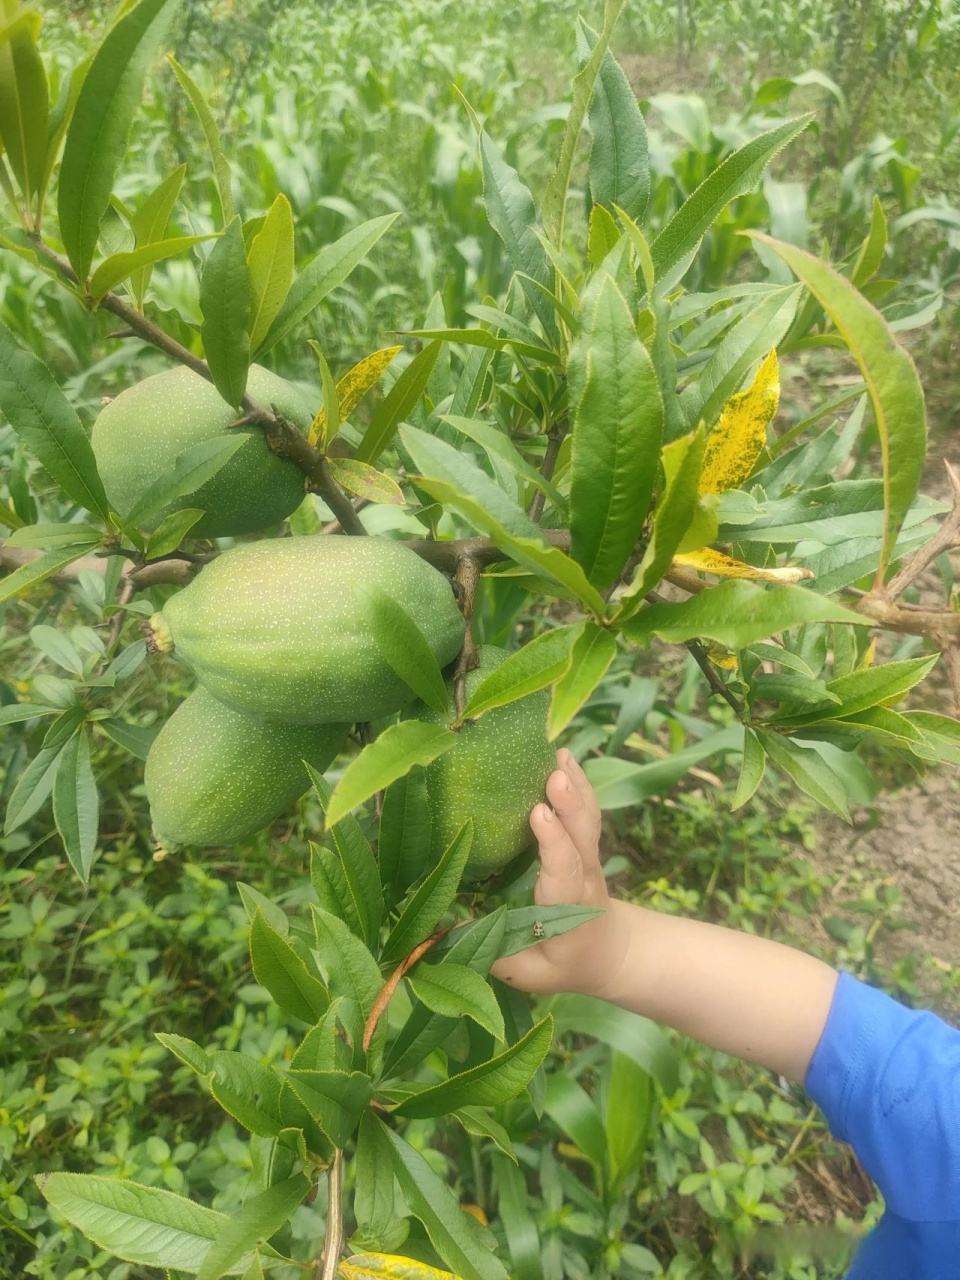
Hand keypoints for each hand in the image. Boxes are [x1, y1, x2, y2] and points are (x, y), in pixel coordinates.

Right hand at [491, 747, 630, 997]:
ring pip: (588, 817)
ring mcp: (589, 855)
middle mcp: (584, 875)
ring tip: (561, 753)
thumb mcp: (530, 973)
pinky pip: (585, 810)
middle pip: (583, 835)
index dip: (555, 841)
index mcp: (570, 907)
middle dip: (571, 803)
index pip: (565, 870)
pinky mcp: (585, 842)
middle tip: (557, 771)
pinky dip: (578, 782)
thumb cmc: (564, 962)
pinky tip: (564, 757)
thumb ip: (495, 953)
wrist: (608, 950)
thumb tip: (449, 929)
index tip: (539, 813)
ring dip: (577, 784)